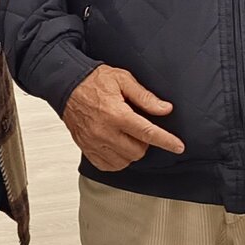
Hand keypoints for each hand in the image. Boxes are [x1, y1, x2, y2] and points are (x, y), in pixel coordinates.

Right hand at [60, 65, 185, 170]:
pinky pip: (109, 165)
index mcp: (116, 114)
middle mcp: (104, 132)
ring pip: (125, 161)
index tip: (178, 146)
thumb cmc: (93, 81)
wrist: (66, 85)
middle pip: (138, 151)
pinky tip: (117, 144)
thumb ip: (145, 97)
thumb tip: (165, 109)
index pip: (147, 132)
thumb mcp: (123, 79)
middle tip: (138, 127)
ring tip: (126, 134)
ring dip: (131, 151)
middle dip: (144, 142)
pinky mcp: (87, 149)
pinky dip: (117, 159)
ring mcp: (94, 143)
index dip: (166, 140)